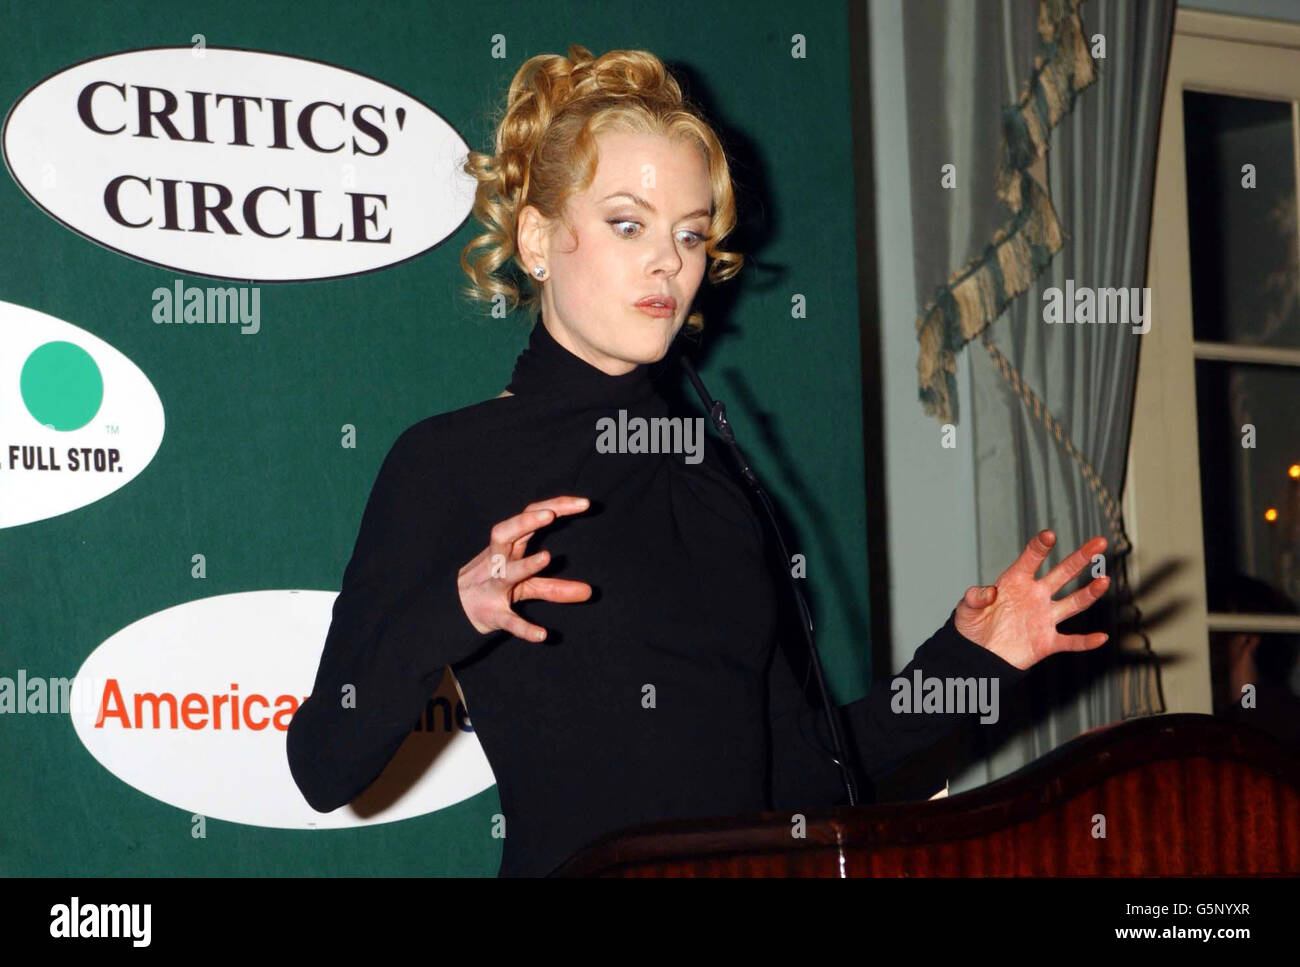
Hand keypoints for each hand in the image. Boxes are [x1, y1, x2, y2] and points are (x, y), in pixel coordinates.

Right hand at [456, 496, 592, 640]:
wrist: (455, 614)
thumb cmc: (493, 590)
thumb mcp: (526, 586)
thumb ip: (556, 587)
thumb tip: (589, 592)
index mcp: (508, 549)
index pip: (529, 518)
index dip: (554, 507)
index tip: (584, 503)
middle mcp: (498, 562)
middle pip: (505, 533)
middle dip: (526, 521)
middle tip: (551, 515)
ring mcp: (493, 587)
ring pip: (505, 572)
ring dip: (524, 565)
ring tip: (546, 557)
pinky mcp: (493, 615)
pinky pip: (508, 620)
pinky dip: (524, 628)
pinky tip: (543, 635)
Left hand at [953, 530, 1109, 670]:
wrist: (977, 654)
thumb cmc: (972, 626)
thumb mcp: (967, 609)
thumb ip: (975, 597)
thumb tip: (989, 592)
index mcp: (1015, 582)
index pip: (1031, 559)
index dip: (1040, 547)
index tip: (1049, 536)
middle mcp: (1035, 596)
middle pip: (1063, 574)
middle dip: (1081, 558)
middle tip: (1100, 542)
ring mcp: (1044, 618)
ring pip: (1073, 603)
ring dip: (1089, 593)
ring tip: (1104, 581)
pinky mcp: (1047, 642)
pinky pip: (1071, 641)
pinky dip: (1086, 641)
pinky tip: (1101, 637)